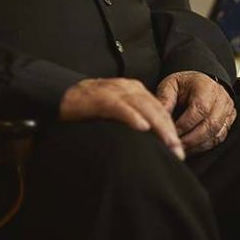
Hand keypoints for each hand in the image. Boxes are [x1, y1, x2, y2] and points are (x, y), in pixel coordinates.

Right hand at [59, 78, 184, 160]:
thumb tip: (149, 138)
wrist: (60, 95)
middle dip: (169, 131)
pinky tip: (142, 127)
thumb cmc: (89, 107)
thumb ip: (131, 117)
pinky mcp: (99, 98)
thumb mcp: (115, 109)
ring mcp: (113, 91)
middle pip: (155, 108)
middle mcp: (127, 87)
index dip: (170, 128)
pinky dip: (132, 116)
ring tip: (169, 143)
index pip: (158, 109)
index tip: (178, 149)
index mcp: (133, 90)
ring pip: (142, 107)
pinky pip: (119, 106)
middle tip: (178, 152)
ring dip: (158, 126)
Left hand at [155, 71, 235, 154]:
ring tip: (181, 148)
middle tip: (175, 145)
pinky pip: (219, 138)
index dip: (185, 124)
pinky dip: (204, 145)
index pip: (199, 109)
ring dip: (197, 145)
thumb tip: (157, 118)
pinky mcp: (229, 121)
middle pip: (210, 125)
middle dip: (191, 139)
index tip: (171, 132)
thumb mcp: (171, 85)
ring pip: (216, 134)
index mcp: (206, 87)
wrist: (200, 83)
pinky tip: (191, 147)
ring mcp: (227, 111)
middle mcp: (221, 99)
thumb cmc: (185, 85)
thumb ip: (164, 100)